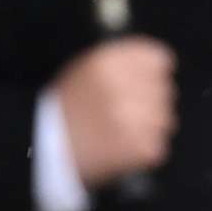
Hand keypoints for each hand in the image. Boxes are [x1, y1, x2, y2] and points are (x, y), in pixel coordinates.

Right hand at [51, 37, 177, 188]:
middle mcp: (126, 87)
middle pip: (165, 90)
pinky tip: (120, 148)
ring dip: (149, 126)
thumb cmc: (65, 108)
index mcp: (110, 63)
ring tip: (121, 132)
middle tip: (126, 113)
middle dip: (151, 101)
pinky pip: (158, 145)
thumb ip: (123, 63)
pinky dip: (144, 150)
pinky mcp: (143, 147)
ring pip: (165, 118)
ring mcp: (137, 119)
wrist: (45, 149)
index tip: (146, 83)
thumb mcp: (86, 70)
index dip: (154, 73)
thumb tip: (163, 65)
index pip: (158, 60)